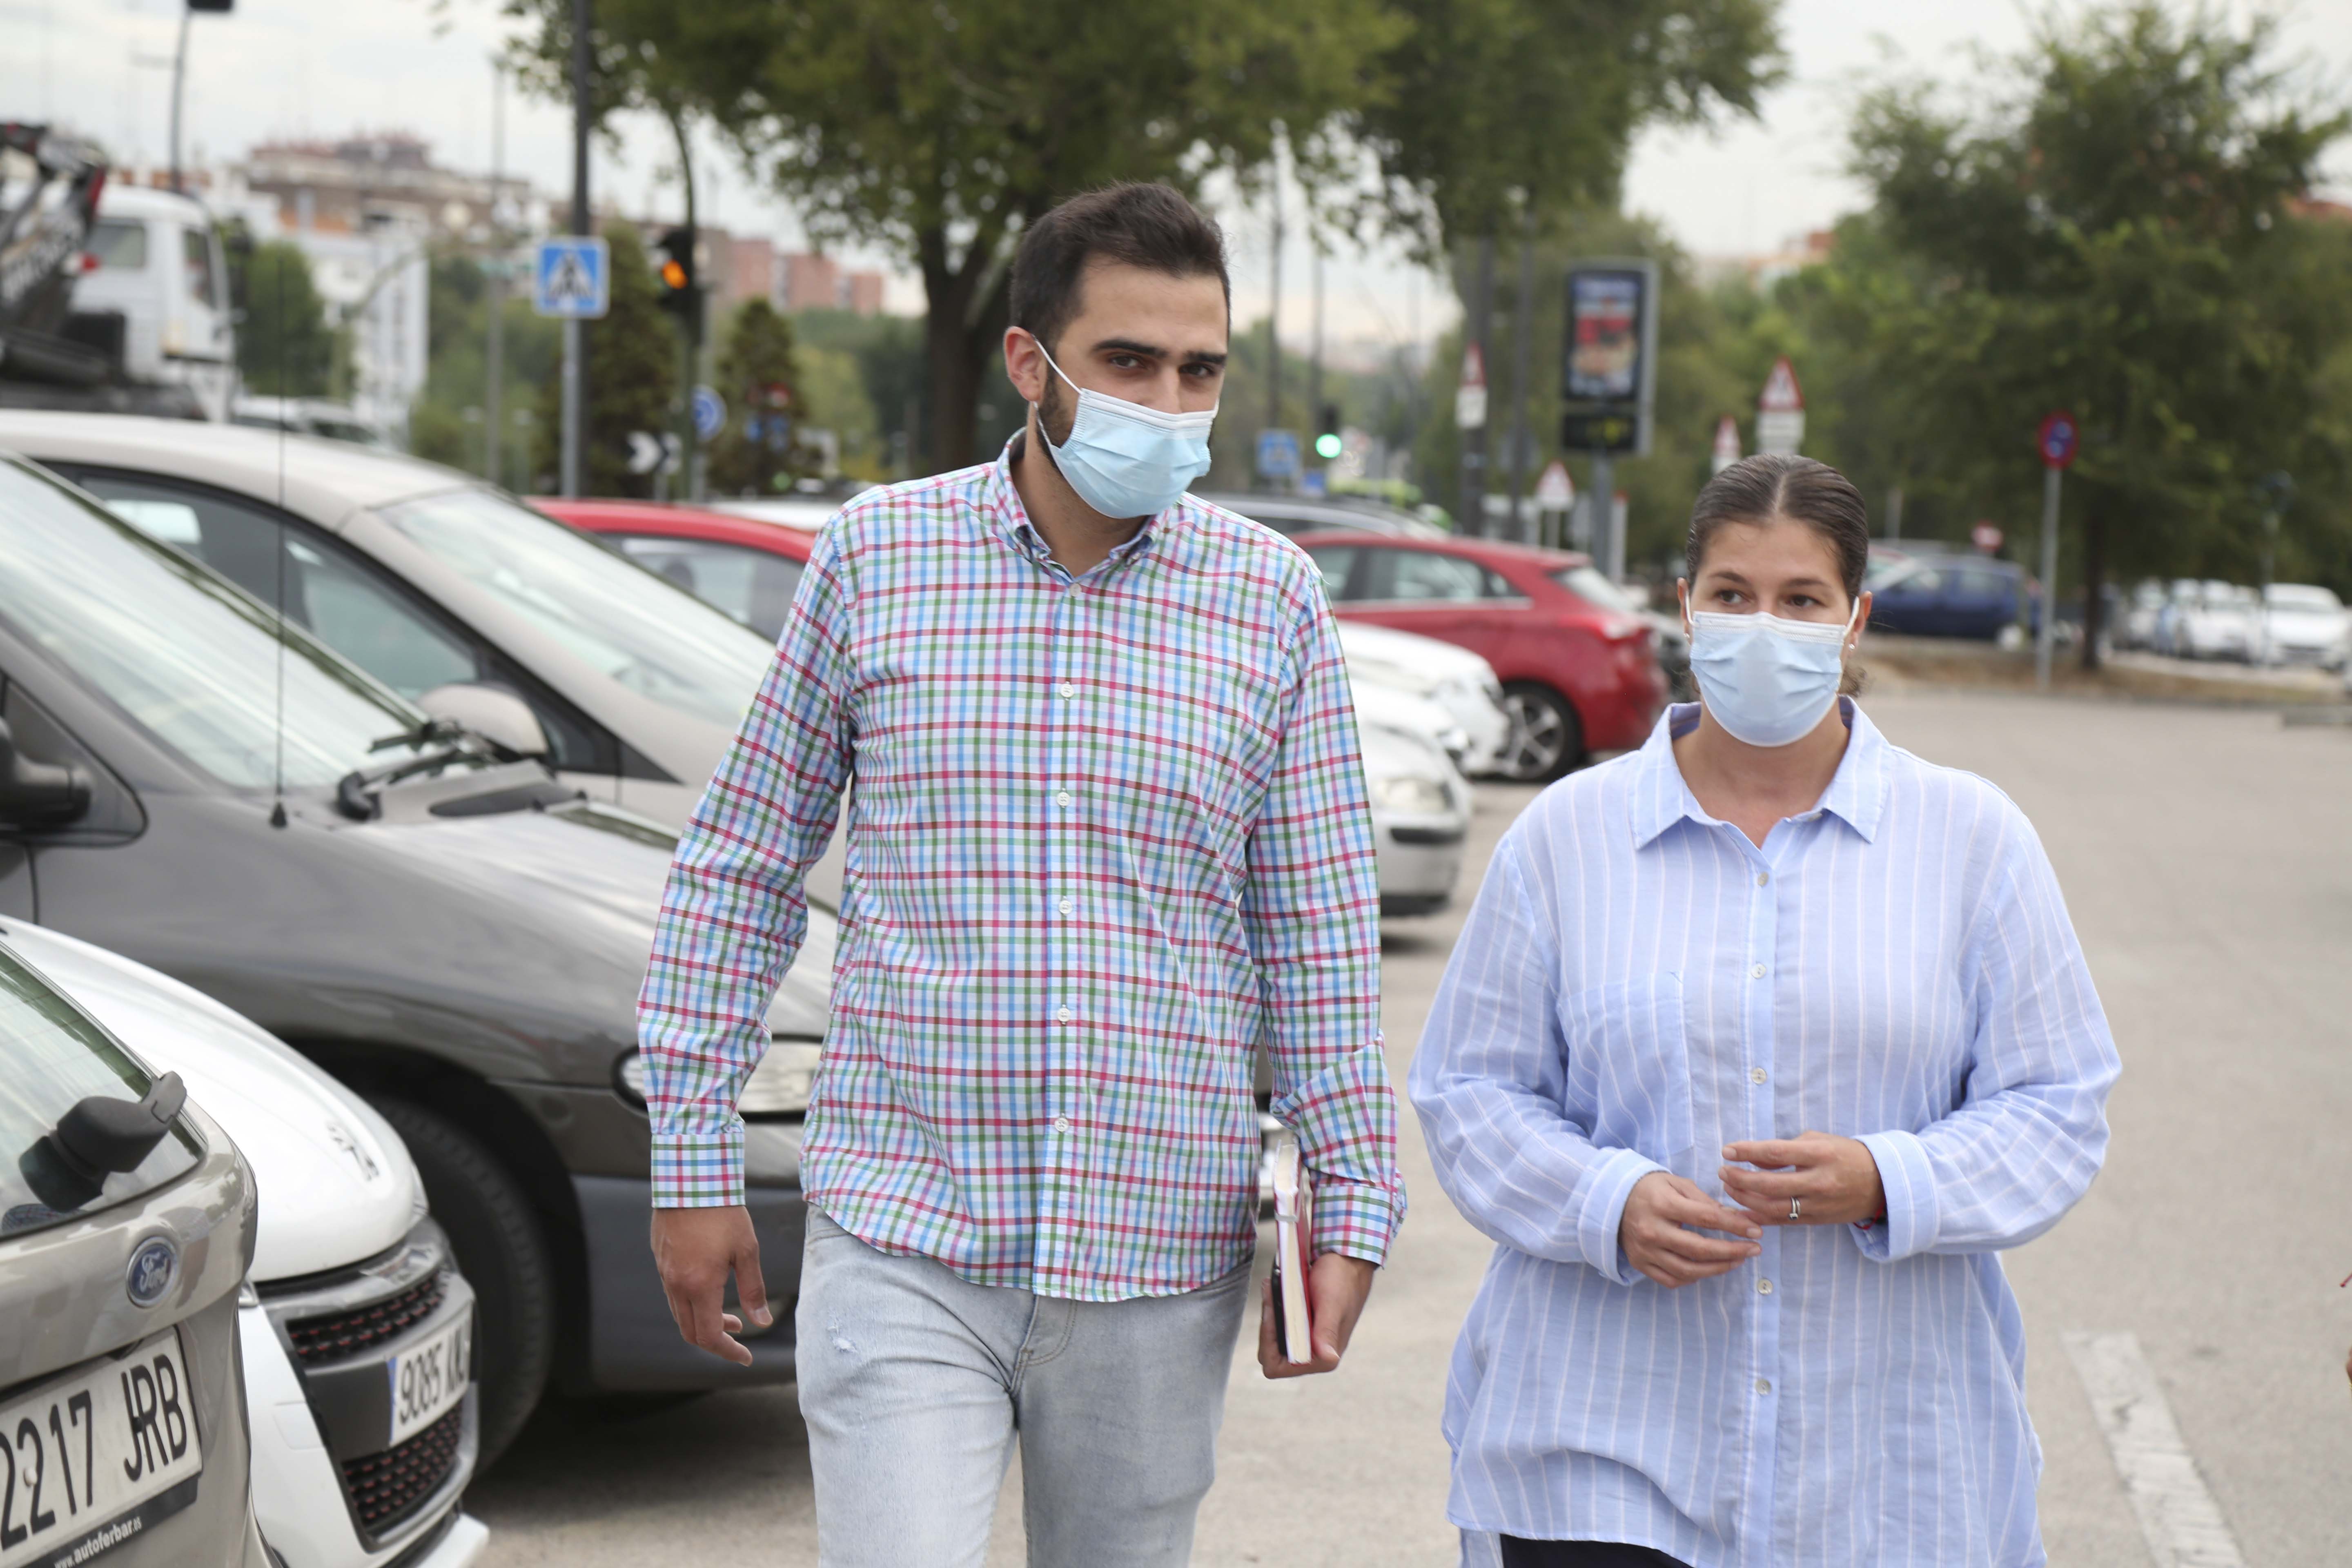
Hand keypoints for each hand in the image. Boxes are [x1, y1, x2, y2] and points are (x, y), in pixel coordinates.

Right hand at [650, 1205, 770, 1365]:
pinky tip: (711, 1292)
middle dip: (716, 1342)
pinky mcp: (660, 1261)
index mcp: (699, 1286)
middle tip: (739, 1339)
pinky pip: (673, 1295)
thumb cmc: (723, 1212)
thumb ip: (753, 1289)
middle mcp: (676, 1285)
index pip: (709, 1336)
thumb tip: (762, 1322)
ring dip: (703, 1322)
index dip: (728, 1352)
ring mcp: (664, 1273)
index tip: (746, 1357)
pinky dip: (692, 1305)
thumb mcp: (747, 1250)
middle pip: (690, 1332)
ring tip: (730, 1318)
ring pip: (680, 1314)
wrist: (690, 1180)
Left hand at [1257, 1252, 1376, 1377]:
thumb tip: (1329, 1359)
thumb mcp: (1331, 1304)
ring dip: (1270, 1313)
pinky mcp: (1303, 1326)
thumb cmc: (1343, 1281)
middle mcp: (1315, 1355)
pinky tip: (1275, 1287)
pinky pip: (1279, 1324)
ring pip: (1273, 1337)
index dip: (1268, 1343)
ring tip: (1271, 1288)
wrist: (1349, 1262)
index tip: (1271, 1314)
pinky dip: (1274, 1307)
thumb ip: (1327, 1332)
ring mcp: (1308, 1340)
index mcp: (1324, 1359)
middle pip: (1271, 1353)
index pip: (1277, 1366)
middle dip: (1267, 1325)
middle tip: (1270, 1296)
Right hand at [1619, 1172, 1763, 1287]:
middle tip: (1754, 1250)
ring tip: (1737, 1261)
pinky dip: (1694, 1277)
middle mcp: (1652, 1231)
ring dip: (1718, 1268)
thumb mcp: (1676, 1183)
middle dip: (1732, 1252)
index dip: (1735, 1226)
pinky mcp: (1641, 1265)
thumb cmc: (1650, 1189)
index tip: (1756, 1231)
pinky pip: (1672, 1280)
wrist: (1612, 1201)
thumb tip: (1733, 1217)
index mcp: (1662, 1205)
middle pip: (1699, 1250)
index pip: (1706, 1218)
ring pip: (1688, 1270)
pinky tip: (1708, 1269)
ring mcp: (1645, 1251)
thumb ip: (1704, 1200)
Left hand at [1720, 1133, 1884, 1227]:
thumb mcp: (1817, 1141)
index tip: (1727, 1150)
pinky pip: (1782, 1221)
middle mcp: (1819, 1182)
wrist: (1881, 1183)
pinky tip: (1741, 1211)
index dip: (1747, 1152)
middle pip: (1770, 1185)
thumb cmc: (1844, 1155)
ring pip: (1773, 1208)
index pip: (1776, 1153)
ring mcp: (1818, 1205)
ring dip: (1745, 1199)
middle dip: (1740, 1179)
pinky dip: (1759, 1217)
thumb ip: (1785, 1149)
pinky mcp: (1816, 1220)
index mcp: (1820, 1155)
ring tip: (1729, 1187)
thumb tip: (1753, 1158)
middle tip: (1722, 1171)